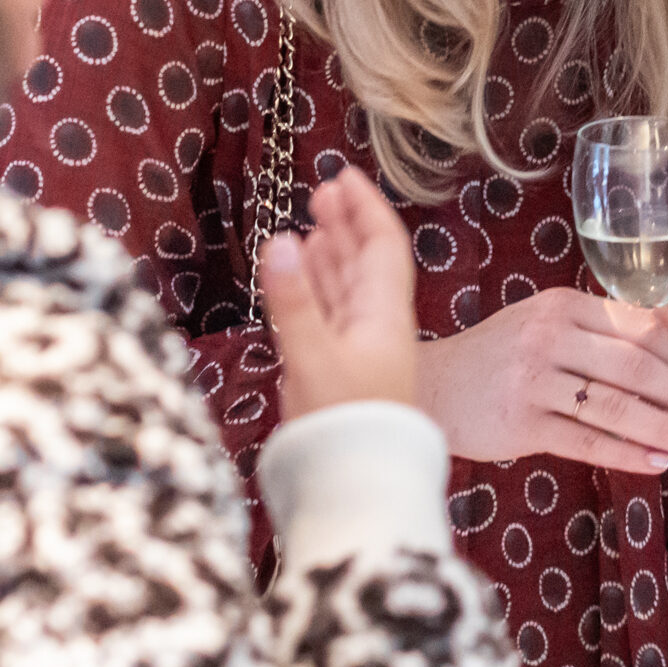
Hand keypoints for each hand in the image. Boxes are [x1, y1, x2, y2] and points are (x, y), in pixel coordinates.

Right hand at [260, 169, 417, 417]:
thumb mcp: (313, 359)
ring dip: (330, 254)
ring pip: (345, 289)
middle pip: (365, 262)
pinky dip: (315, 289)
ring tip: (312, 224)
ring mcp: (357, 350)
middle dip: (346, 224)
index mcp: (384, 315)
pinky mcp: (336, 372)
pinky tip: (299, 279)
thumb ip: (295, 301)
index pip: (383, 245)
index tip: (345, 175)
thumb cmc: (342, 426)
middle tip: (323, 192)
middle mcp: (376, 327)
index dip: (366, 208)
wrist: (354, 491)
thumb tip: (283, 239)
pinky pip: (329, 316)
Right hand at [416, 288, 667, 474]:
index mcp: (562, 305)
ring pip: (617, 407)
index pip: (637, 326)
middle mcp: (549, 337)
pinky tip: (657, 464)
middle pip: (636, 366)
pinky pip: (587, 442)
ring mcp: (534, 382)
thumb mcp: (545, 321)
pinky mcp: (522, 425)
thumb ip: (602, 321)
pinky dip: (627, 454)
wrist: (430, 387)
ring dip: (666, 428)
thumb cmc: (497, 355)